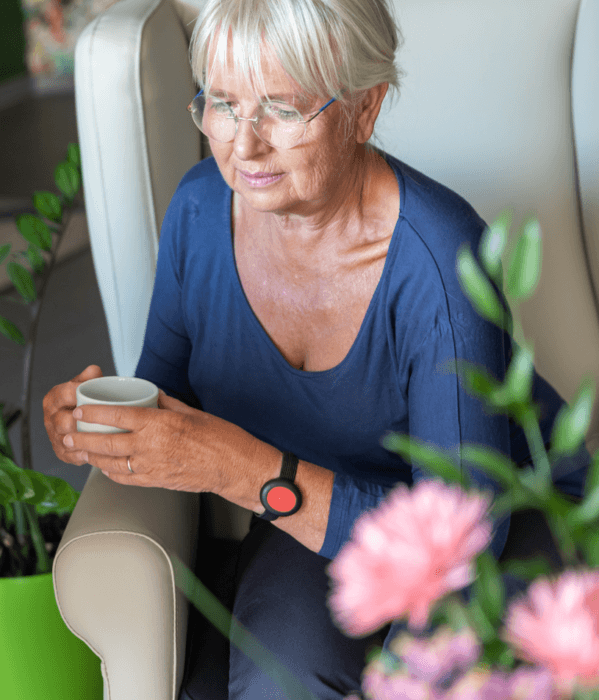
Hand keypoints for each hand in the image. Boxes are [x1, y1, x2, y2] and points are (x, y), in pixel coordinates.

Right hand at [43, 365, 103, 465]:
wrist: (81, 420)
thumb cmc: (83, 400)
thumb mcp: (84, 385)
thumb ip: (89, 377)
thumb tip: (94, 370)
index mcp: (53, 399)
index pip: (62, 394)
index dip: (77, 392)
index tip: (94, 392)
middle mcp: (51, 419)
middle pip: (63, 421)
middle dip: (80, 421)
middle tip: (101, 420)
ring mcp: (55, 437)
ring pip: (68, 441)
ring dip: (85, 440)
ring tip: (103, 437)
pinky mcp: (63, 453)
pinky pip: (74, 456)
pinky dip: (87, 454)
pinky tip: (101, 451)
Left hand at [59, 390, 258, 493]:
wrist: (235, 468)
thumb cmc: (221, 438)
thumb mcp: (192, 412)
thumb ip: (166, 404)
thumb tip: (150, 395)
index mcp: (161, 424)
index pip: (118, 416)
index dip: (95, 413)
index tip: (81, 409)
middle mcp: (153, 447)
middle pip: (107, 442)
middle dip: (83, 438)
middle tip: (69, 434)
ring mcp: (153, 467)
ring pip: (112, 463)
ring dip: (92, 457)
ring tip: (79, 451)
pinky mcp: (157, 482)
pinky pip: (126, 478)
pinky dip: (110, 472)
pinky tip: (104, 467)